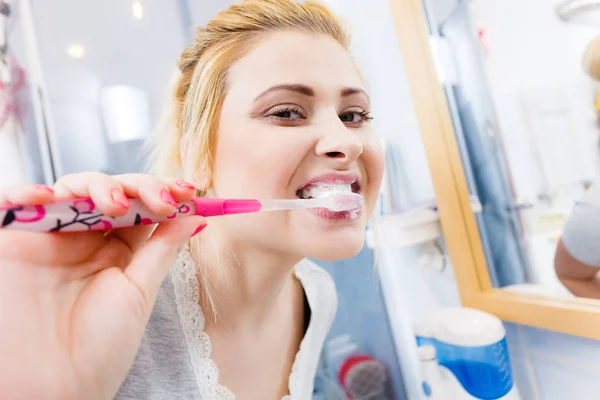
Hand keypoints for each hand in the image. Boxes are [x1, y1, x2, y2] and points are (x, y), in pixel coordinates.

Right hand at [0, 173, 205, 399]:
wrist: (53, 387)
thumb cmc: (99, 349)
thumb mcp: (139, 293)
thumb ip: (162, 249)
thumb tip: (195, 216)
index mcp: (117, 252)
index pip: (140, 208)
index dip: (163, 193)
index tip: (189, 191)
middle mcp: (85, 241)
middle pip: (111, 192)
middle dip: (139, 186)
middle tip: (162, 201)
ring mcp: (51, 239)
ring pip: (73, 189)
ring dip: (98, 185)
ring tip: (117, 204)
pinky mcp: (15, 242)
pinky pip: (16, 204)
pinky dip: (28, 192)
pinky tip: (50, 194)